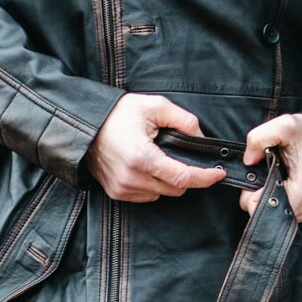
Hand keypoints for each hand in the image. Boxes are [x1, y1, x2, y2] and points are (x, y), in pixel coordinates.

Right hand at [84, 94, 227, 202]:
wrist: (84, 126)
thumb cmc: (117, 115)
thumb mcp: (154, 106)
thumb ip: (184, 121)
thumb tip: (202, 139)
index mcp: (142, 157)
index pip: (182, 177)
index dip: (205, 177)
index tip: (218, 173)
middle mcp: (131, 178)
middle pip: (176, 188)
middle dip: (185, 174)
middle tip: (179, 154)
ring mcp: (123, 188)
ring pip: (162, 193)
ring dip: (168, 179)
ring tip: (156, 156)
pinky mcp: (117, 193)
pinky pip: (147, 195)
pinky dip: (153, 184)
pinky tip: (144, 166)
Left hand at [239, 114, 301, 221]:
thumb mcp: (285, 126)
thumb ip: (259, 138)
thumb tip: (248, 159)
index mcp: (299, 194)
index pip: (258, 209)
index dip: (249, 192)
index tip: (259, 172)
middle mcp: (301, 208)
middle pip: (259, 211)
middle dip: (254, 190)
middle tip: (266, 167)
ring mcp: (300, 209)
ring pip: (265, 209)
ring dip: (262, 190)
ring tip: (273, 170)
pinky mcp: (298, 206)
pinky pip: (273, 205)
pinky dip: (269, 191)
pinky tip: (276, 176)